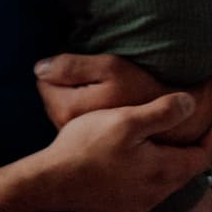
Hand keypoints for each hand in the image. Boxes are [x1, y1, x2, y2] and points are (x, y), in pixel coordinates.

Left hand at [34, 52, 172, 130]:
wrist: (173, 122)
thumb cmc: (142, 89)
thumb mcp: (111, 67)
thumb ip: (71, 66)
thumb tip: (38, 69)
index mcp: (68, 108)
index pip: (44, 82)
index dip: (61, 71)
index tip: (85, 72)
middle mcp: (67, 129)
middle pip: (52, 98)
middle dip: (67, 88)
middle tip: (96, 83)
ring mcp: (78, 139)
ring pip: (64, 111)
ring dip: (77, 101)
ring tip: (103, 97)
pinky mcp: (90, 145)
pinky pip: (78, 124)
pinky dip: (87, 116)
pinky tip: (107, 112)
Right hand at [39, 93, 211, 211]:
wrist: (50, 182)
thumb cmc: (87, 147)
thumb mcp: (126, 120)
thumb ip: (163, 112)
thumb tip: (193, 104)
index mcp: (163, 171)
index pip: (202, 158)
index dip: (206, 139)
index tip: (197, 123)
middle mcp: (155, 195)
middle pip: (183, 173)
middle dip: (184, 151)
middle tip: (175, 131)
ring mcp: (136, 208)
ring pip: (162, 186)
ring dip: (162, 166)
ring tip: (149, 145)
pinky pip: (141, 196)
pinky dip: (142, 180)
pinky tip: (125, 166)